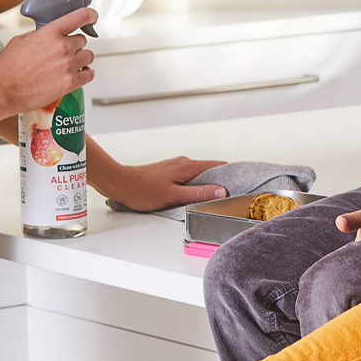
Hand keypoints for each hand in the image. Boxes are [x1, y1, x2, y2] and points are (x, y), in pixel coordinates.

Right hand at [0, 7, 95, 114]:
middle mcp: (63, 46)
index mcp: (50, 32)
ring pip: (88, 56)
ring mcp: (68, 65)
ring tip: (71, 65)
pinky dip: (86, 74)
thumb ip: (39, 34)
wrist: (3, 90)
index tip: (92, 17)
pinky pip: (89, 74)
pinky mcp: (71, 82)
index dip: (90, 15)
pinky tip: (80, 75)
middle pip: (82, 41)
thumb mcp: (20, 40)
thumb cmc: (8, 67)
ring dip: (81, 59)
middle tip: (64, 53)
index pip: (80, 16)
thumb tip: (48, 35)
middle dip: (75, 45)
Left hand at [93, 156, 228, 211]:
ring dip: (208, 183)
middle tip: (230, 195)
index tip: (240, 184)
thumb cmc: (142, 190)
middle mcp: (184, 163)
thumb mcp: (174, 196)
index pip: (218, 166)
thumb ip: (198, 193)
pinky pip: (189, 176)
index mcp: (188, 166)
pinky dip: (196, 184)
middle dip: (221, 180)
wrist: (120, 183)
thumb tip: (221, 191)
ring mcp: (176, 166)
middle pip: (210, 169)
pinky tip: (195, 195)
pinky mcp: (169, 172)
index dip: (231, 175)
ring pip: (199, 173)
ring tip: (214, 197)